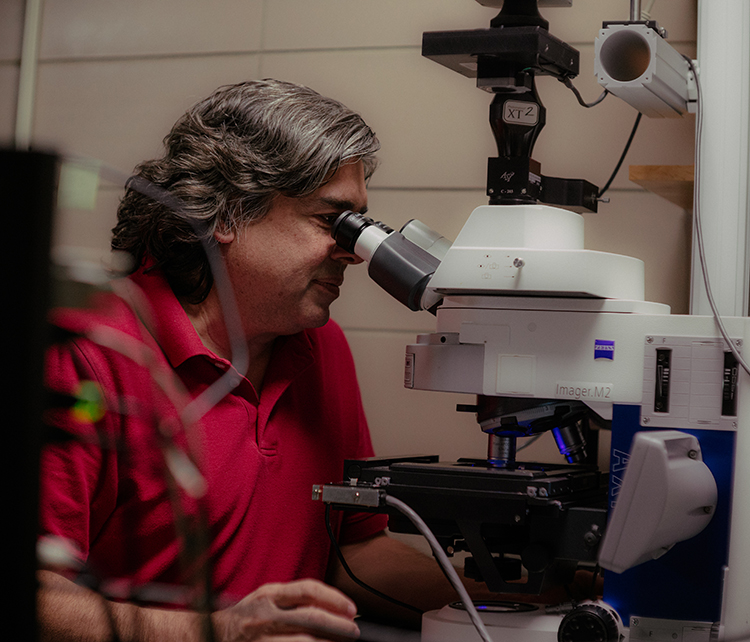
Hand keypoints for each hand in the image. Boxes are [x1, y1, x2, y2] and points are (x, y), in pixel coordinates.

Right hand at [213, 579, 359, 641]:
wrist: (211, 634)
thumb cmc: (247, 615)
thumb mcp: (267, 598)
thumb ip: (294, 600)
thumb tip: (335, 608)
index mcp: (269, 594)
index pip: (308, 590)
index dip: (333, 598)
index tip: (351, 608)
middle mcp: (264, 615)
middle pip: (310, 618)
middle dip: (337, 626)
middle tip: (353, 632)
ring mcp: (261, 638)